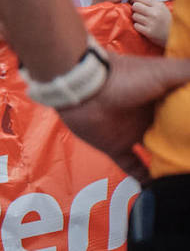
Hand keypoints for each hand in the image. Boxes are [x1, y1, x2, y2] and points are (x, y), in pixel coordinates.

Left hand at [58, 51, 189, 180]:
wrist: (84, 86)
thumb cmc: (125, 77)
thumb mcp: (165, 72)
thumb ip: (189, 73)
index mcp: (163, 98)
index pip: (185, 113)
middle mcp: (149, 116)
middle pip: (174, 135)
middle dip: (185, 147)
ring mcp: (132, 132)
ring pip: (157, 153)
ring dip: (170, 164)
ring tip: (185, 178)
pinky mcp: (115, 146)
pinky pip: (133, 167)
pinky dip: (144, 179)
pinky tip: (159, 191)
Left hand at [130, 0, 171, 45]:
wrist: (174, 36)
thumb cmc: (165, 20)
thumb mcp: (161, 8)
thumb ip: (149, 3)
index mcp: (158, 5)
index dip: (134, 0)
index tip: (134, 3)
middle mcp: (155, 13)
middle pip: (135, 6)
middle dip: (135, 9)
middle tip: (139, 13)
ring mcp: (152, 23)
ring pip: (134, 16)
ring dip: (137, 19)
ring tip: (143, 21)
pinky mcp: (149, 32)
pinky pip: (136, 25)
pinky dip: (138, 27)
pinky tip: (144, 27)